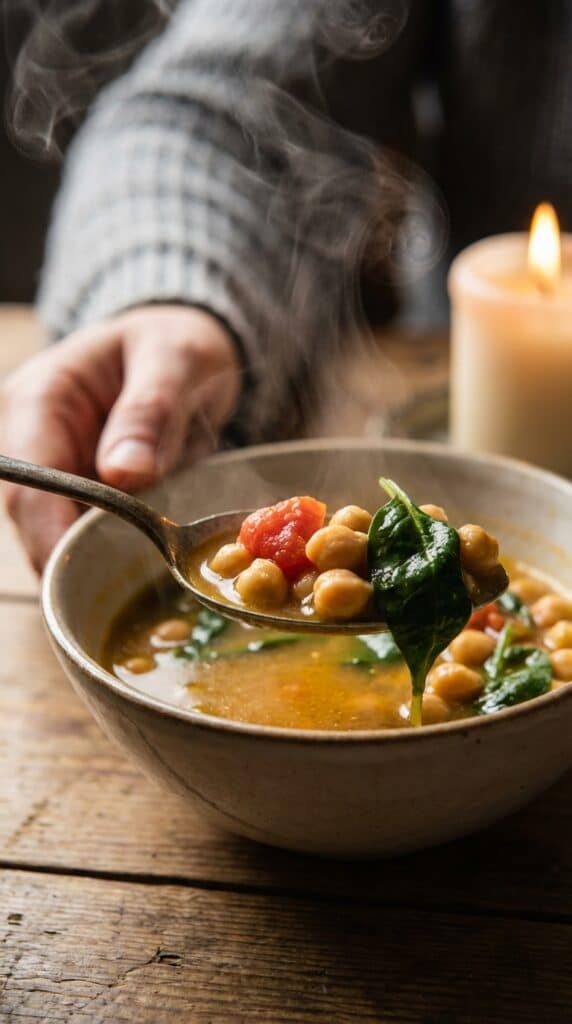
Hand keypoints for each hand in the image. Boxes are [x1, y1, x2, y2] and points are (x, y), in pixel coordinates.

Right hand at [0, 305, 240, 571]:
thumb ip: (150, 410)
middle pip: (35, 521)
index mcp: (39, 400)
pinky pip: (85, 534)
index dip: (52, 537)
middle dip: (77, 558)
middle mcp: (30, 439)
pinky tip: (145, 563)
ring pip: (57, 535)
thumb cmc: (175, 343)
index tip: (90, 574)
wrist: (180, 349)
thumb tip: (125, 472)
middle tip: (132, 584)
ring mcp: (52, 470)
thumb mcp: (176, 359)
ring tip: (146, 574)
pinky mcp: (77, 493)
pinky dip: (113, 550)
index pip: (30, 485)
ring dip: (97, 558)